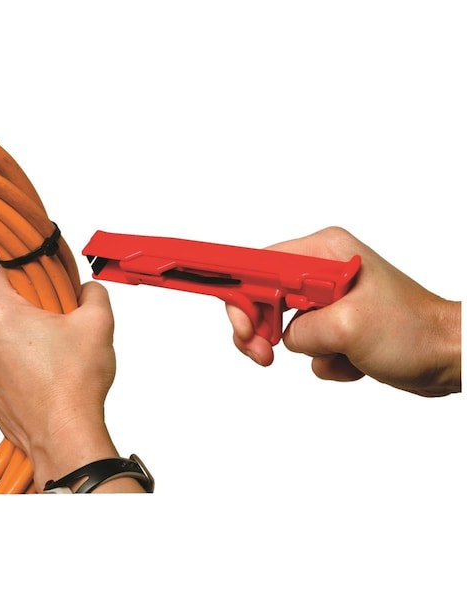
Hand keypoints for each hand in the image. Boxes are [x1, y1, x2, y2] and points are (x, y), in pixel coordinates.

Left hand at [0, 266, 141, 491]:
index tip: (51, 281)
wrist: (64, 434)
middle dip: (34, 307)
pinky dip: (18, 359)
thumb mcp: (98, 321)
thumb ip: (93, 291)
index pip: (8, 270)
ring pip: (3, 332)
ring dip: (26, 334)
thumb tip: (87, 289)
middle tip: (62, 321)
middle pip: (7, 303)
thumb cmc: (73, 385)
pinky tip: (45, 370)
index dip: (35, 272)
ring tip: (56, 351)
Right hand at [226, 227, 460, 396]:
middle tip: (261, 354)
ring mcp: (328, 299)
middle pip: (263, 296)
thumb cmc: (414, 332)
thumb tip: (284, 339)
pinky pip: (306, 345)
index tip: (237, 320)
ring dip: (305, 349)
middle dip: (262, 329)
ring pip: (283, 326)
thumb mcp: (348, 327)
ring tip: (336, 356)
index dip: (240, 291)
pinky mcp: (335, 323)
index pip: (261, 264)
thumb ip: (301, 330)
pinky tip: (354, 360)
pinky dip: (324, 359)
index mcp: (323, 253)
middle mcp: (321, 270)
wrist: (448, 356)